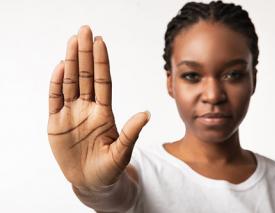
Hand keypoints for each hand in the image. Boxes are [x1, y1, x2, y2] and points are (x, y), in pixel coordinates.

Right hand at [47, 26, 149, 190]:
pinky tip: (60, 67)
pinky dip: (56, 84)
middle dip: (85, 53)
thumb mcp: (122, 152)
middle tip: (85, 30)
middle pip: (85, 76)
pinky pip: (55, 99)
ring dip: (70, 61)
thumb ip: (130, 133)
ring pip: (70, 82)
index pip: (102, 81)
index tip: (101, 42)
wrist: (91, 182)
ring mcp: (71, 114)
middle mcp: (88, 108)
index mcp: (104, 113)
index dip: (101, 62)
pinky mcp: (56, 123)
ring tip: (72, 41)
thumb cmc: (109, 168)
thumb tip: (147, 113)